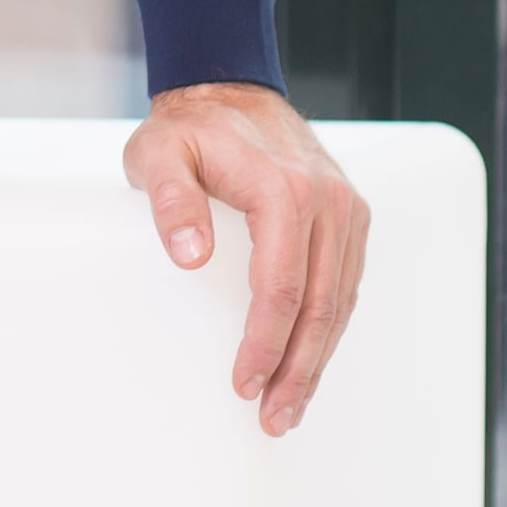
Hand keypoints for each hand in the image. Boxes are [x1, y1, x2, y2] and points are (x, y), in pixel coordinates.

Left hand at [124, 82, 367, 436]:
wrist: (228, 88)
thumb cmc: (187, 128)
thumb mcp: (157, 155)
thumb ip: (170, 202)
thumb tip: (191, 257)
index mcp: (284, 190)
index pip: (281, 288)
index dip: (264, 344)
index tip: (242, 385)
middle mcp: (327, 202)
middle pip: (320, 306)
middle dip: (296, 370)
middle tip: (272, 419)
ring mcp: (345, 209)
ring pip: (339, 301)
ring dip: (317, 359)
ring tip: (288, 408)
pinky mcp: (348, 217)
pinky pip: (344, 284)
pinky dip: (328, 329)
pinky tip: (308, 361)